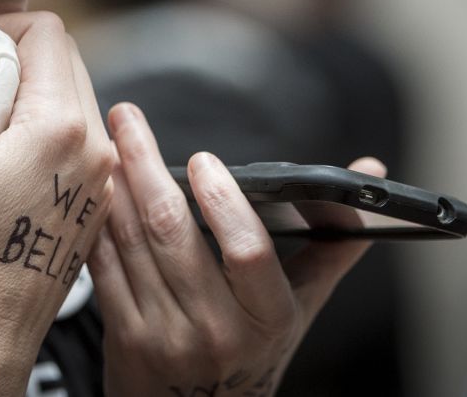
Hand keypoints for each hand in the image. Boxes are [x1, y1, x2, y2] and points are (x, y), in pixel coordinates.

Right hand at [0, 12, 113, 394]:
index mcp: (59, 127)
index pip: (47, 31)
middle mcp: (95, 146)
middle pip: (65, 57)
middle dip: (12, 57)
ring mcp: (101, 175)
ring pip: (72, 95)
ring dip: (26, 94)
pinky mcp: (96, 199)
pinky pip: (76, 136)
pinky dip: (40, 128)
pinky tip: (0, 162)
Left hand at [89, 102, 383, 396]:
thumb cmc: (252, 349)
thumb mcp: (299, 305)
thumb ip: (333, 242)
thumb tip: (370, 175)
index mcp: (267, 318)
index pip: (249, 252)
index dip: (223, 200)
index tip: (201, 158)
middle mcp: (216, 331)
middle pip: (171, 232)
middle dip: (144, 163)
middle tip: (128, 117)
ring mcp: (165, 337)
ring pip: (130, 242)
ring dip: (115, 185)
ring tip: (107, 142)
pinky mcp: (124, 339)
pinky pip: (104, 266)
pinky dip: (99, 222)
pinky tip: (95, 190)